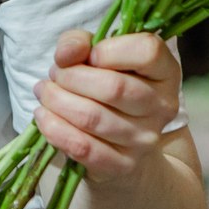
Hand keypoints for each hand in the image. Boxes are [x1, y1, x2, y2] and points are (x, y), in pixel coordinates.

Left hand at [32, 30, 181, 184]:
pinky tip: (44, 117)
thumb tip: (66, 54)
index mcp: (165, 72)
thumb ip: (80, 43)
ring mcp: (145, 139)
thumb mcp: (97, 57)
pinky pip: (83, 147)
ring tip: (45, 93)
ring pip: (92, 117)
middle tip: (54, 75)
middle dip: (70, 77)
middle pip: (113, 87)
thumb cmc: (107, 90)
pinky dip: (55, 129)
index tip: (88, 55)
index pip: (147, 51)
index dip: (109, 49)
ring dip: (57, 101)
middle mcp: (162, 107)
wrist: (121, 147)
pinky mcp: (123, 165)